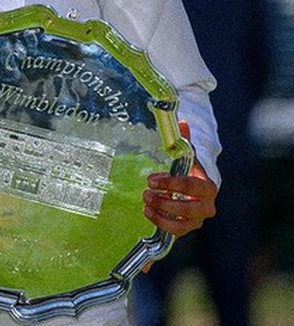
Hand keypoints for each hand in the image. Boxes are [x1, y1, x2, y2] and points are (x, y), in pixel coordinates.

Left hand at [142, 121, 217, 238]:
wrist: (197, 190)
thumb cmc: (190, 171)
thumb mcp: (188, 155)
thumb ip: (184, 140)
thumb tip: (181, 121)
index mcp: (208, 187)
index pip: (191, 186)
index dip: (170, 183)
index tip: (151, 179)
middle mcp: (207, 207)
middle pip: (188, 208)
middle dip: (165, 201)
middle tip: (145, 192)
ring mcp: (198, 220)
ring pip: (181, 222)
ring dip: (161, 213)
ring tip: (145, 202)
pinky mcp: (188, 229)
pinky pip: (176, 231)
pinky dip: (161, 223)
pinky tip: (147, 212)